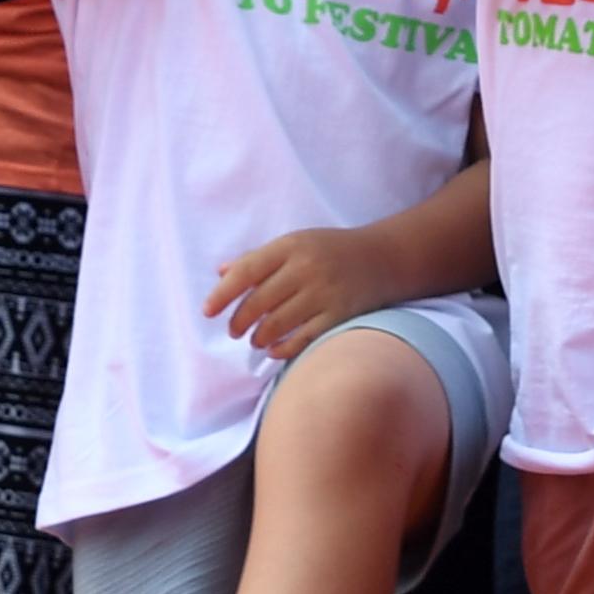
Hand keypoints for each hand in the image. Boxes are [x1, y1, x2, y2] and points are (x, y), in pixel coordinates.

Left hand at [205, 224, 402, 361]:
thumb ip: (260, 258)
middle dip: (239, 322)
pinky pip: (301, 340)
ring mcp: (324, 292)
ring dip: (259, 337)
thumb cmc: (332, 250)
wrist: (385, 257)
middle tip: (235, 331)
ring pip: (276, 325)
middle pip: (258, 303)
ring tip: (256, 339)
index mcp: (292, 246)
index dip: (222, 295)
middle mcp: (307, 268)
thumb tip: (221, 273)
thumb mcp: (297, 243)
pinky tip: (274, 351)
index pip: (247, 271)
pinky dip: (282, 350)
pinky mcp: (339, 315)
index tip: (208, 312)